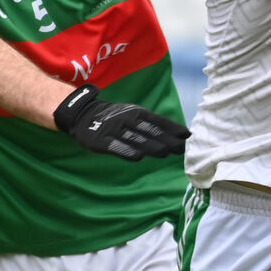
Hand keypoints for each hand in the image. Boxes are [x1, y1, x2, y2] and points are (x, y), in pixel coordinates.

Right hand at [53, 84, 188, 159]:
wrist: (83, 113)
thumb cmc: (115, 117)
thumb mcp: (133, 114)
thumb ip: (152, 124)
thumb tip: (179, 134)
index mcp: (137, 113)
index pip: (158, 121)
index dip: (172, 129)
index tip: (187, 136)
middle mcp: (127, 119)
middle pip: (149, 131)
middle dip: (166, 140)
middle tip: (181, 149)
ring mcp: (113, 129)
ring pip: (135, 138)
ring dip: (150, 145)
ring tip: (165, 152)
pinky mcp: (100, 141)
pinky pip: (114, 146)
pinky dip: (126, 151)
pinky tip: (138, 157)